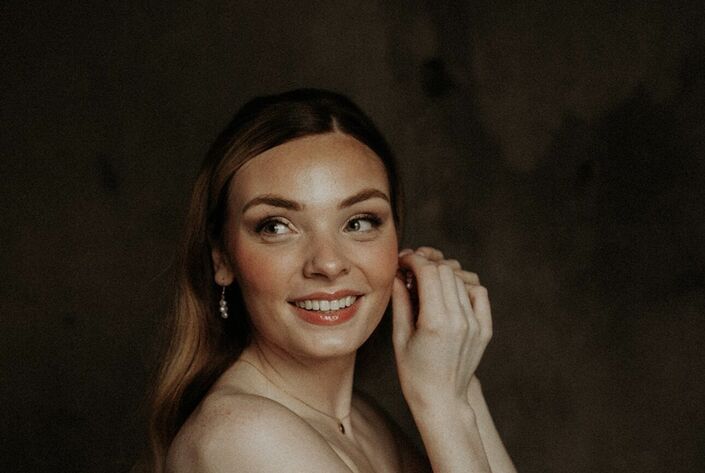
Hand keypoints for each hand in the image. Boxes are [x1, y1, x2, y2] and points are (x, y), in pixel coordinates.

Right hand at [392, 247, 491, 409]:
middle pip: (446, 270)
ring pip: (462, 278)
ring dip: (443, 272)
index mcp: (435, 322)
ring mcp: (475, 323)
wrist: (441, 399)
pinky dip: (463, 285)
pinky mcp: (484, 328)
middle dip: (426, 262)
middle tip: (411, 267)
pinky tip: (449, 292)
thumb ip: (401, 302)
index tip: (403, 260)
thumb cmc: (414, 374)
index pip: (429, 272)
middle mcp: (459, 320)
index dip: (413, 260)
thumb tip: (397, 275)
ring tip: (428, 279)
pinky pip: (478, 292)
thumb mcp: (399, 337)